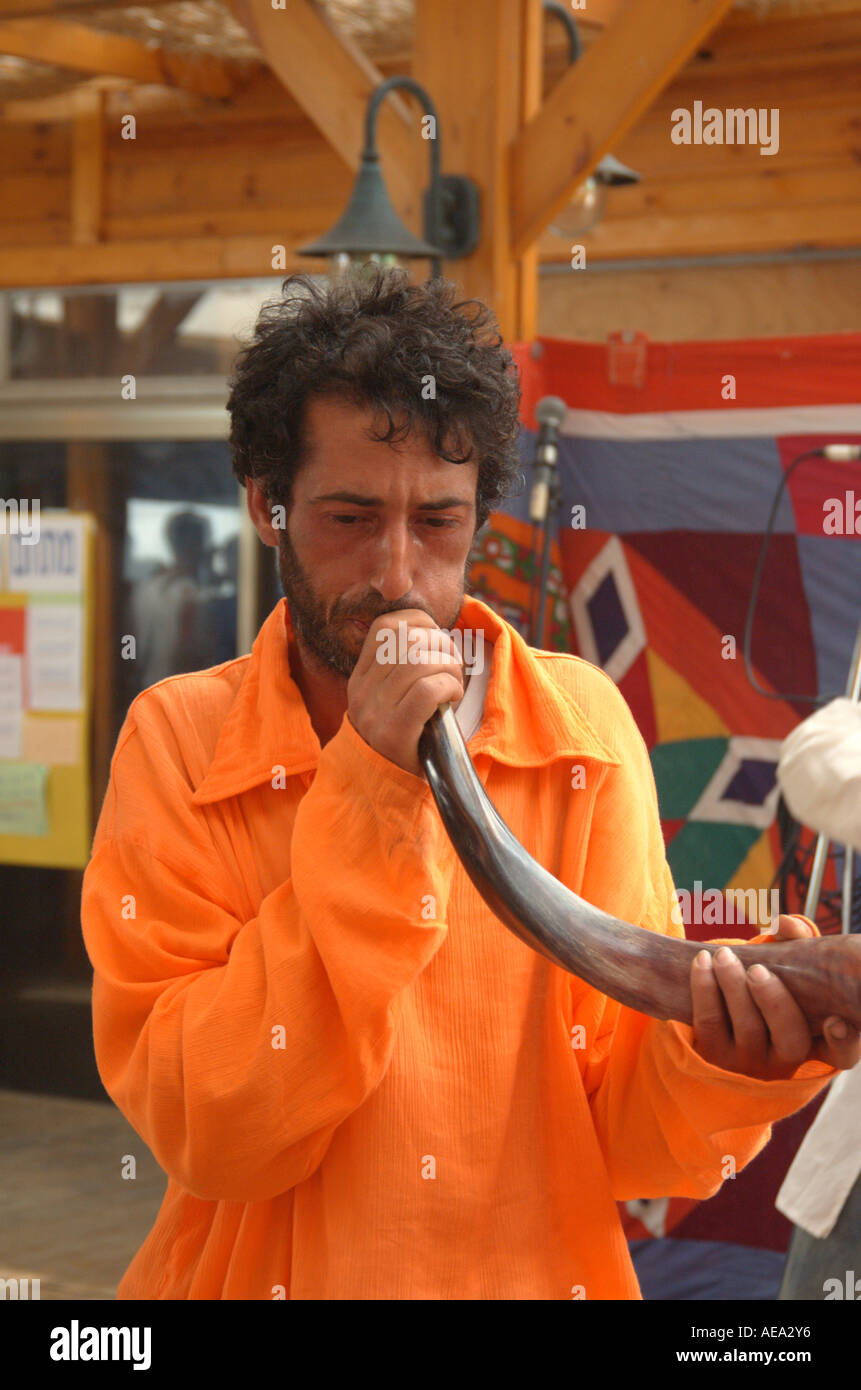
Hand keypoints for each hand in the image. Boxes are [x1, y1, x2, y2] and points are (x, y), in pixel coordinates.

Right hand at [347, 609, 463, 778]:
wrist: (384, 790)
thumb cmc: (404, 738)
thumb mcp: (393, 699)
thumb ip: (405, 667)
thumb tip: (436, 631)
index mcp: (361, 678)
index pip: (385, 626)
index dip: (419, 622)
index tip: (437, 639)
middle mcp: (363, 691)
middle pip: (408, 639)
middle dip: (442, 646)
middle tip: (452, 668)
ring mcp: (375, 712)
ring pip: (420, 660)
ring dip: (450, 668)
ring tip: (453, 686)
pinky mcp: (393, 733)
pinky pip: (427, 689)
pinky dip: (449, 687)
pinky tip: (451, 700)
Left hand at [690, 914, 860, 1078]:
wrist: (720, 1005)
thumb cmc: (767, 984)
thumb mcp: (787, 968)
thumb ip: (797, 944)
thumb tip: (786, 923)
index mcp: (816, 1041)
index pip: (842, 1054)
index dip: (844, 1041)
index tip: (835, 1020)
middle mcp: (787, 1060)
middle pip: (790, 1040)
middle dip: (773, 1001)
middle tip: (757, 970)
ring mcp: (750, 1062)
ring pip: (747, 1030)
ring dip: (733, 987)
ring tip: (724, 955)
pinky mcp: (714, 1056)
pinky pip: (708, 1024)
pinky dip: (704, 988)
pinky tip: (702, 961)